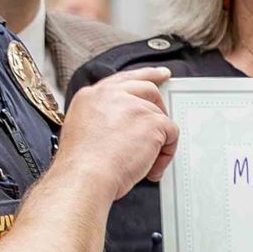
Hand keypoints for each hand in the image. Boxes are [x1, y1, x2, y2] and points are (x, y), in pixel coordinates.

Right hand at [61, 65, 178, 196]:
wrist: (85, 176)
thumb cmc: (81, 164)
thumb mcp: (82, 130)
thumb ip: (102, 120)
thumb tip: (121, 128)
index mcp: (92, 96)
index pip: (123, 80)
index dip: (145, 76)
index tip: (160, 75)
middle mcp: (112, 95)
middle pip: (148, 89)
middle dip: (161, 104)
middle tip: (166, 122)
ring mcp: (134, 106)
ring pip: (159, 117)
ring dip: (157, 142)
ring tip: (145, 164)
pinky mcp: (152, 121)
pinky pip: (171, 133)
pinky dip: (167, 152)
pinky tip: (153, 166)